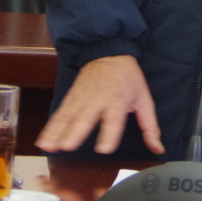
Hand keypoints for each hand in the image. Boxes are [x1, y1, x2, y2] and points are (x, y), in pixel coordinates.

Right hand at [35, 54, 164, 155]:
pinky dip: (50, 127)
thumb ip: (150, 126)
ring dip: (57, 133)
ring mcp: (82, 99)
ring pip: (68, 117)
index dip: (110, 133)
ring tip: (49, 147)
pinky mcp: (71, 98)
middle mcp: (98, 100)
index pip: (114, 119)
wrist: (108, 52)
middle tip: (68, 146)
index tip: (104, 148)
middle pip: (86, 117)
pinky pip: (60, 114)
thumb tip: (158, 148)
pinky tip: (43, 141)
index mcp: (119, 100)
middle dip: (76, 132)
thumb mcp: (144, 99)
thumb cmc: (128, 78)